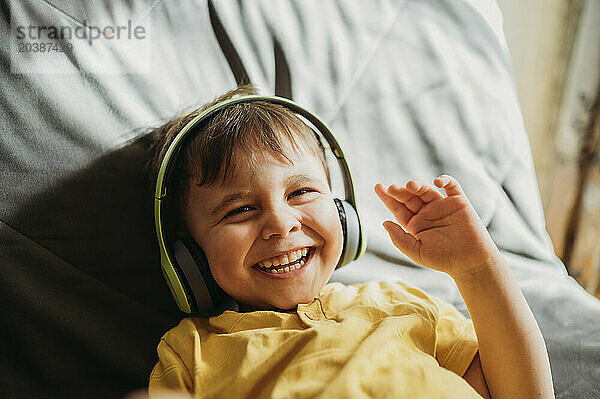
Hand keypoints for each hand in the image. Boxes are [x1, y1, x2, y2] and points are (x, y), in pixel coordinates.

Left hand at [374, 174, 499, 278]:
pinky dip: (445, 180)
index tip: (378, 187)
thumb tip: (384, 222)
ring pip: (426, 190)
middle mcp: (427, 213)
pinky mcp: (459, 202)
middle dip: (400, 191)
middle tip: (392, 188)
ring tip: (411, 186)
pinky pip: (451, 186)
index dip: (388, 197)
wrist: (471, 262)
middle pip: (410, 197)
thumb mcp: (417, 251)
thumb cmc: (444, 259)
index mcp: (415, 224)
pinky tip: (437, 182)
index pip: (398, 208)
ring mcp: (442, 206)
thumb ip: (400, 238)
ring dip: (418, 185)